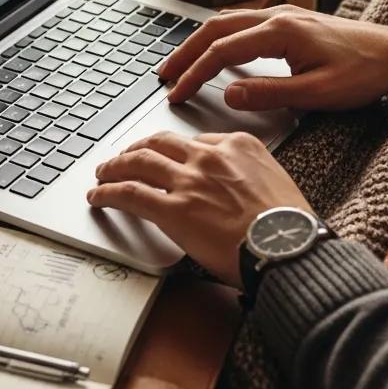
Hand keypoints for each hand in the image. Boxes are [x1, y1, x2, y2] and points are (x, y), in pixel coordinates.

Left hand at [87, 130, 310, 286]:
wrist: (288, 247)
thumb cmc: (288, 226)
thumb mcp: (275, 181)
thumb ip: (248, 175)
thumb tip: (233, 187)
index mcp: (238, 145)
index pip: (195, 141)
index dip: (173, 151)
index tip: (166, 158)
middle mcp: (210, 156)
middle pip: (160, 143)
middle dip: (137, 149)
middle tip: (125, 158)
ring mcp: (189, 181)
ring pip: (139, 162)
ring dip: (114, 167)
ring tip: (103, 174)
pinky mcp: (174, 209)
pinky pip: (130, 194)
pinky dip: (109, 193)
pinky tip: (99, 197)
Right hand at [158, 5, 387, 111]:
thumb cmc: (364, 74)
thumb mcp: (317, 94)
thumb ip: (269, 94)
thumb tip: (227, 93)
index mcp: (281, 32)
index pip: (221, 51)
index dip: (194, 73)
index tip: (175, 93)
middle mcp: (278, 17)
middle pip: (215, 28)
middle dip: (185, 51)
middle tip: (163, 74)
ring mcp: (285, 15)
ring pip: (228, 21)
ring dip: (200, 40)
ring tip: (180, 63)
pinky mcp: (292, 21)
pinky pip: (243, 22)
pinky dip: (219, 34)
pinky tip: (215, 48)